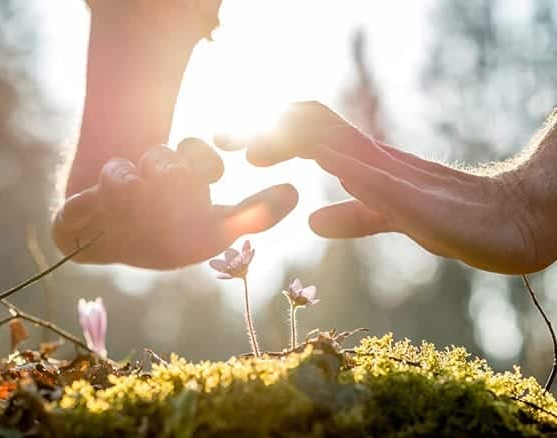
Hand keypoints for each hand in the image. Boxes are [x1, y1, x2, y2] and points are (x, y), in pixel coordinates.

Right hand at [52, 139, 297, 268]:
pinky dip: (92, 207)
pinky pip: (81, 205)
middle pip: (164, 161)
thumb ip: (254, 214)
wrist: (113, 244)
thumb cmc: (170, 235)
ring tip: (135, 192)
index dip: (204, 160)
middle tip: (178, 184)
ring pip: (124, 175)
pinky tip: (103, 207)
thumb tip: (296, 191)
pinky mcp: (77, 211)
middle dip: (171, 172)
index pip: (197, 154)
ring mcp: (113, 189)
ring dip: (132, 182)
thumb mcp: (214, 230)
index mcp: (180, 176)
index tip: (215, 174)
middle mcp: (146, 176)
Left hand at [215, 101, 556, 274]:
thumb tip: (313, 221)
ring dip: (291, 143)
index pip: (308, 132)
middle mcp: (373, 160)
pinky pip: (379, 184)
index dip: (267, 132)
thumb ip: (356, 217)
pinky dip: (347, 174)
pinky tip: (320, 172)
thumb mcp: (392, 219)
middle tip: (219, 138)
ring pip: (337, 143)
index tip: (227, 142)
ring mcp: (395, 177)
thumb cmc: (452, 219)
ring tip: (253, 149)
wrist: (511, 224)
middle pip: (312, 127)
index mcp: (364, 163)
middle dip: (264, 128)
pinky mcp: (419, 204)